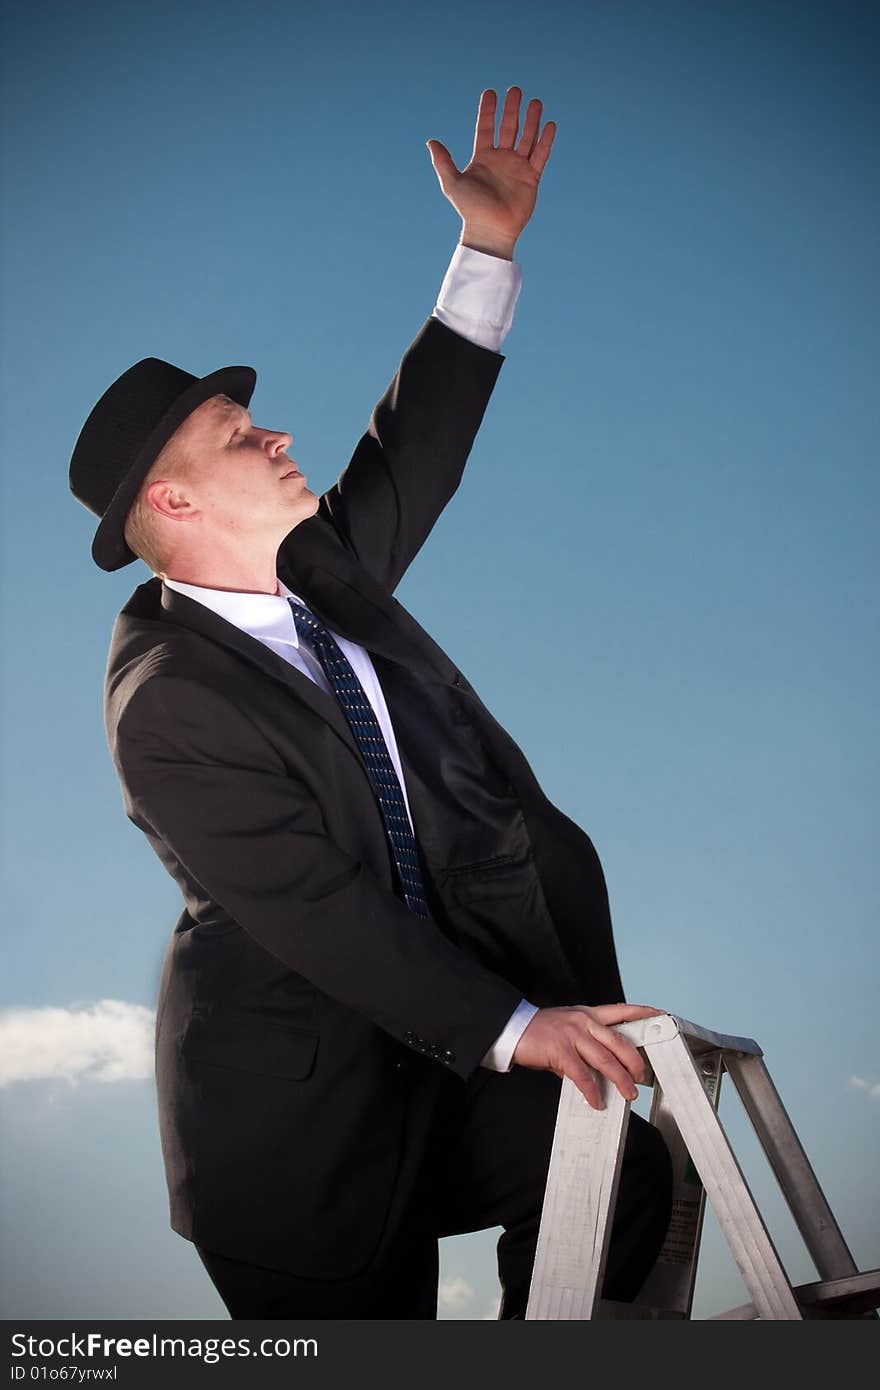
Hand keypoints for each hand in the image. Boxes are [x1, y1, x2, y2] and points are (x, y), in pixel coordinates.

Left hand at [426, 86, 556, 256]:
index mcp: (483, 158)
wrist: (490, 231)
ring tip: (535, 101)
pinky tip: (549, 124)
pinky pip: (540, 156)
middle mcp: (501, 160)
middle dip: (512, 109)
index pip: (485, 128)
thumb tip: (431, 142)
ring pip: (526, 138)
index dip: (488, 111)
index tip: (490, 93)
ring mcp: (517, 168)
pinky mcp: (531, 178)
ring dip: (531, 120)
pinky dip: (545, 141)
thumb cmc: (470, 210)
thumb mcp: (452, 184)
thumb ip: (443, 162)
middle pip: (509, 128)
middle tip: (515, 90)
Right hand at [511, 1003, 666, 1109]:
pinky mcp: (560, 1051)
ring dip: (620, 1080)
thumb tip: (598, 1070)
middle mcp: (584, 1022)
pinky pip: (582, 1075)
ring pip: (606, 1060)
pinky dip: (592, 1090)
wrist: (514, 1028)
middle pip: (620, 1042)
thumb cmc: (540, 1030)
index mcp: (588, 1014)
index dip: (643, 1012)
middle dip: (635, 1062)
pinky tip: (597, 1100)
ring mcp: (573, 1035)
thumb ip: (585, 1044)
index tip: (661, 1015)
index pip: (622, 1010)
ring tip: (628, 1094)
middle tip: (641, 1077)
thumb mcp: (568, 1028)